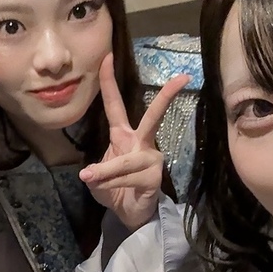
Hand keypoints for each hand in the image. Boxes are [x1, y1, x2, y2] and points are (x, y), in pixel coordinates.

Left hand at [78, 54, 188, 230]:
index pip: (114, 105)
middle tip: (182, 78)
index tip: (106, 57)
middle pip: (153, 117)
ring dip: (106, 171)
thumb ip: (94, 172)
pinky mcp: (154, 177)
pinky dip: (113, 183)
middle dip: (166, 97)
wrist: (129, 214)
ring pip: (126, 160)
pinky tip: (109, 190)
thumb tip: (90, 172)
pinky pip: (129, 177)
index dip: (109, 82)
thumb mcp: (96, 179)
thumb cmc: (114, 189)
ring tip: (91, 177)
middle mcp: (140, 143)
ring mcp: (150, 159)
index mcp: (123, 136)